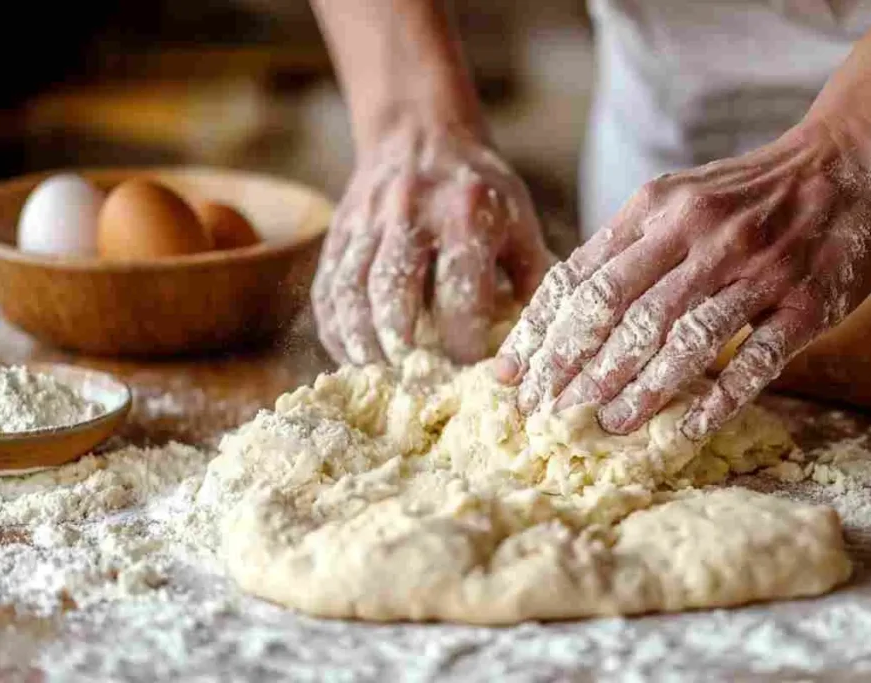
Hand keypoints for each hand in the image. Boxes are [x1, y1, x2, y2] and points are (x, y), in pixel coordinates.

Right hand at [313, 125, 552, 364]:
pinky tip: (353, 356)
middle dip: (405, 348)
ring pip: (351, 294)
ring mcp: (366, 222)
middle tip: (418, 382)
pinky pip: (327, 290)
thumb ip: (534, 276)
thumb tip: (543, 341)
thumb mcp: (520, 219)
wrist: (420, 135)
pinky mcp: (338, 234)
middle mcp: (409, 214)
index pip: (461, 289)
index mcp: (465, 213)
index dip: (465, 338)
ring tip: (381, 375)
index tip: (471, 367)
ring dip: (364, 344)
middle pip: (394, 293)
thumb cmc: (480, 190)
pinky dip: (337, 330)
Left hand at [496, 122, 870, 440]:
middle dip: (574, 367)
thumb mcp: (680, 196)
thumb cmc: (754, 192)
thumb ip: (628, 243)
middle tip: (545, 413)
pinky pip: (754, 359)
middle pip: (619, 311)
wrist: (854, 162)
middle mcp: (699, 235)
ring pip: (680, 338)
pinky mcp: (804, 303)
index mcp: (659, 208)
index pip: (582, 277)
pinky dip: (717, 397)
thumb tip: (565, 305)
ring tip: (605, 426)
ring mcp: (754, 269)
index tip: (513, 376)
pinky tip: (685, 428)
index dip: (543, 332)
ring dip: (638, 389)